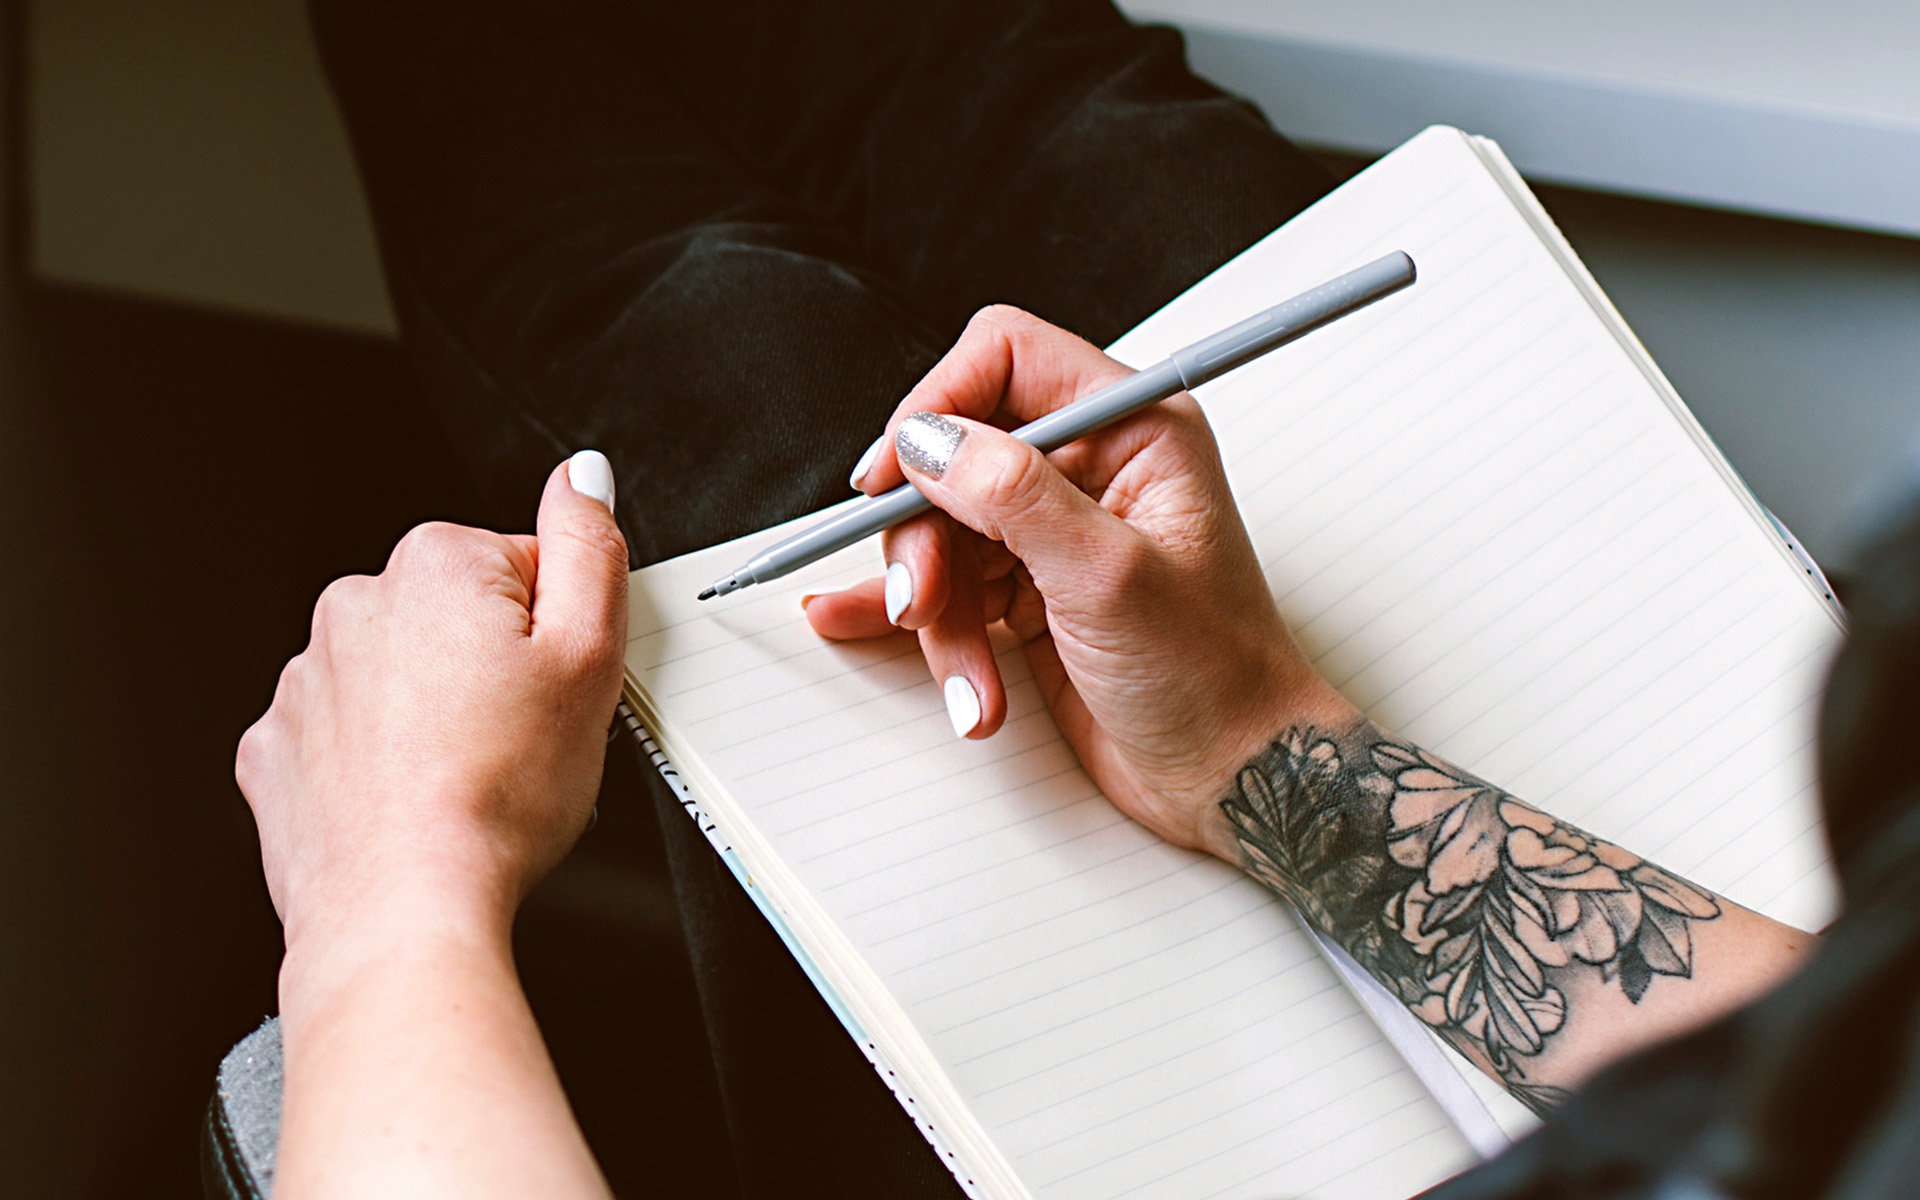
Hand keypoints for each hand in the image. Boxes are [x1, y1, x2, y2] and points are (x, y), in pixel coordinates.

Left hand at [237, 452, 629, 953]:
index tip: (553, 692)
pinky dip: (379, 763)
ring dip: (434, 715)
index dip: (556, 636)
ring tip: (468, 782)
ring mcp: (307, 680)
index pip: (526, 569)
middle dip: (491, 670)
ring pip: (400, 678)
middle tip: (519, 741)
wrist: (404, 908)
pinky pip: (345, 736)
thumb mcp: (590, 658)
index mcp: (436, 567)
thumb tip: (583, 476)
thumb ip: (592, 549)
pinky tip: (414, 802)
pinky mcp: (277, 748)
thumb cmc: (499, 797)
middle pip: (457, 619)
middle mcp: (355, 606)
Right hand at [806, 308, 1355, 856]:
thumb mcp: (1110, 576)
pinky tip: (862, 625)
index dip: (937, 407)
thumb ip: (1015, 497)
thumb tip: (930, 441)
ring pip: (945, 532)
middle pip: (957, 456)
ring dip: (939, 612)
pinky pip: (952, 586)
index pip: (1006, 361)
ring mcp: (1060, 531)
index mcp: (1134, 429)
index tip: (891, 475)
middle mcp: (1095, 468)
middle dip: (927, 536)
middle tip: (921, 600)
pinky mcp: (1034, 590)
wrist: (1235, 777)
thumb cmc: (1216, 678)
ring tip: (970, 679)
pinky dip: (926, 624)